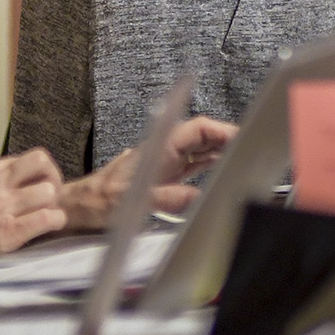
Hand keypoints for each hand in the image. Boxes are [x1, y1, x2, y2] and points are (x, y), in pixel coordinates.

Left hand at [55, 116, 238, 232]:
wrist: (83, 205)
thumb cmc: (102, 201)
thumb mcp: (135, 201)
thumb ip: (166, 197)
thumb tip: (195, 198)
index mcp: (160, 146)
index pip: (198, 129)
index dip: (222, 130)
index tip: (243, 138)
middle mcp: (165, 149)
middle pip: (203, 135)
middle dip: (227, 138)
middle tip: (251, 148)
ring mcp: (166, 160)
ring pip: (201, 148)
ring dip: (221, 151)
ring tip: (243, 157)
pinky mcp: (165, 174)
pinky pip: (194, 163)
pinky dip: (211, 163)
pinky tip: (222, 168)